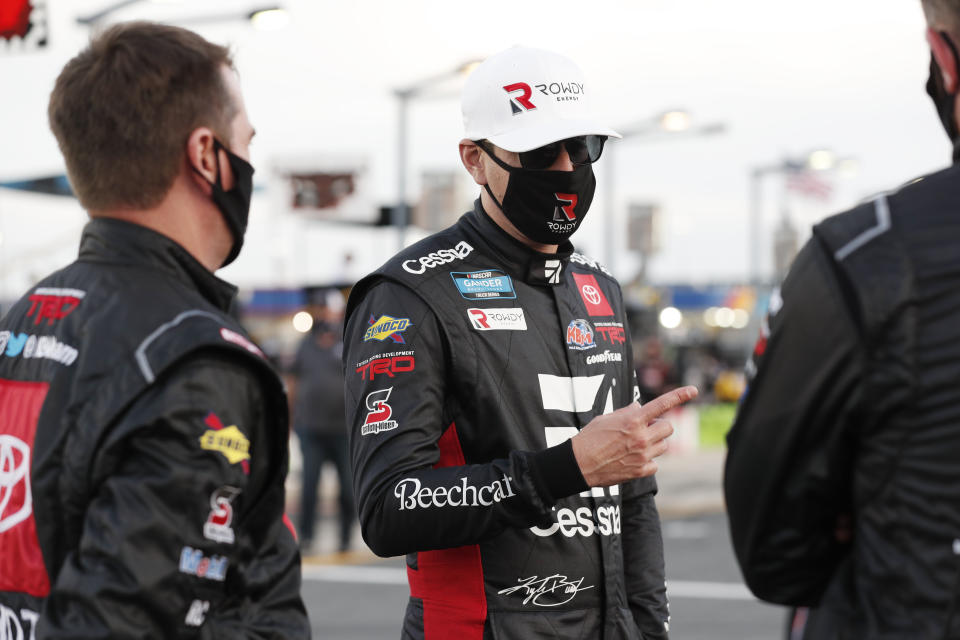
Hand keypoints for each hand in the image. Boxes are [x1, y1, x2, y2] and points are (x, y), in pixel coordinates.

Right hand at [571, 386, 697, 486]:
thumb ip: (626, 413)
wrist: (579, 464)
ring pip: (664, 445)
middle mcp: (641, 437)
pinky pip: (656, 463)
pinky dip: (648, 461)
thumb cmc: (590, 438)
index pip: (662, 404)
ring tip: (635, 445)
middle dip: (658, 426)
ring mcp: (643, 455)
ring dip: (654, 443)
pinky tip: (632, 459)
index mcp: (633, 420)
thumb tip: (639, 407)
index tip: (694, 390)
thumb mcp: (606, 418)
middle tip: (643, 429)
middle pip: (667, 427)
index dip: (680, 395)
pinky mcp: (641, 471)